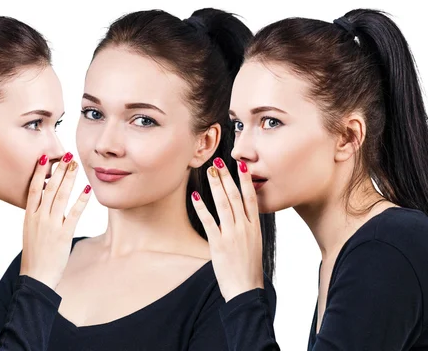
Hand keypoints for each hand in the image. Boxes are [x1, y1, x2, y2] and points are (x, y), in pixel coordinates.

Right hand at [20, 153, 90, 289]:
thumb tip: (44, 204)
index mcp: (29, 216)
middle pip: (49, 188)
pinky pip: (74, 213)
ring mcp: (51, 225)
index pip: (34, 188)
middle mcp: (39, 217)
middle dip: (59, 170)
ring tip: (76, 165)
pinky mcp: (64, 234)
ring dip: (70, 179)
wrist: (35, 277)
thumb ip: (37, 216)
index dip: (40, 172)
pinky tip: (87, 189)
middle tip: (67, 155)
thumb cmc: (35, 255)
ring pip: (61, 196)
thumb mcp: (30, 232)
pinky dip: (81, 200)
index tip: (46, 158)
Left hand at [191, 157, 263, 301]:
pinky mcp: (218, 243)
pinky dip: (201, 207)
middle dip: (227, 177)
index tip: (241, 166)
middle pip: (235, 197)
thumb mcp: (254, 244)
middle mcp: (245, 228)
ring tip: (210, 171)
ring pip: (223, 204)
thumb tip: (242, 215)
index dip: (245, 180)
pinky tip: (195, 195)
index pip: (251, 198)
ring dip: (216, 186)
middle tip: (219, 162)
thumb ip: (248, 227)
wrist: (246, 289)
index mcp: (255, 227)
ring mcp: (232, 235)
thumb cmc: (249, 268)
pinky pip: (209, 221)